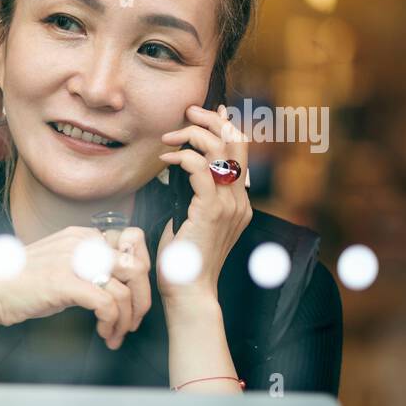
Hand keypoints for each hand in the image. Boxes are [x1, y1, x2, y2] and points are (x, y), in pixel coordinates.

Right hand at [0, 224, 152, 349]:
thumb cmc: (21, 284)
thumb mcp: (59, 264)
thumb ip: (85, 266)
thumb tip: (114, 282)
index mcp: (82, 236)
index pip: (132, 243)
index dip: (140, 274)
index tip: (133, 297)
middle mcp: (81, 243)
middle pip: (137, 266)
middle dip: (142, 299)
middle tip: (133, 321)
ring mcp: (73, 262)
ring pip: (126, 289)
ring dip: (126, 319)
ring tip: (115, 334)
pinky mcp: (64, 283)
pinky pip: (107, 304)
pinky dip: (111, 323)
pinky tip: (103, 333)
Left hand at [157, 104, 252, 303]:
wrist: (188, 293)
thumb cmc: (181, 265)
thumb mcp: (189, 225)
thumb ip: (190, 200)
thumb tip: (176, 176)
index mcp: (238, 204)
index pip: (240, 154)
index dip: (227, 127)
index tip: (209, 112)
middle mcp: (239, 201)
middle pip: (237, 143)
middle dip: (213, 120)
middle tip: (189, 111)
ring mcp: (229, 205)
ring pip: (220, 150)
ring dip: (193, 135)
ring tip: (170, 137)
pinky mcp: (212, 211)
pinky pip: (201, 169)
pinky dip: (183, 157)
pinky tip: (165, 161)